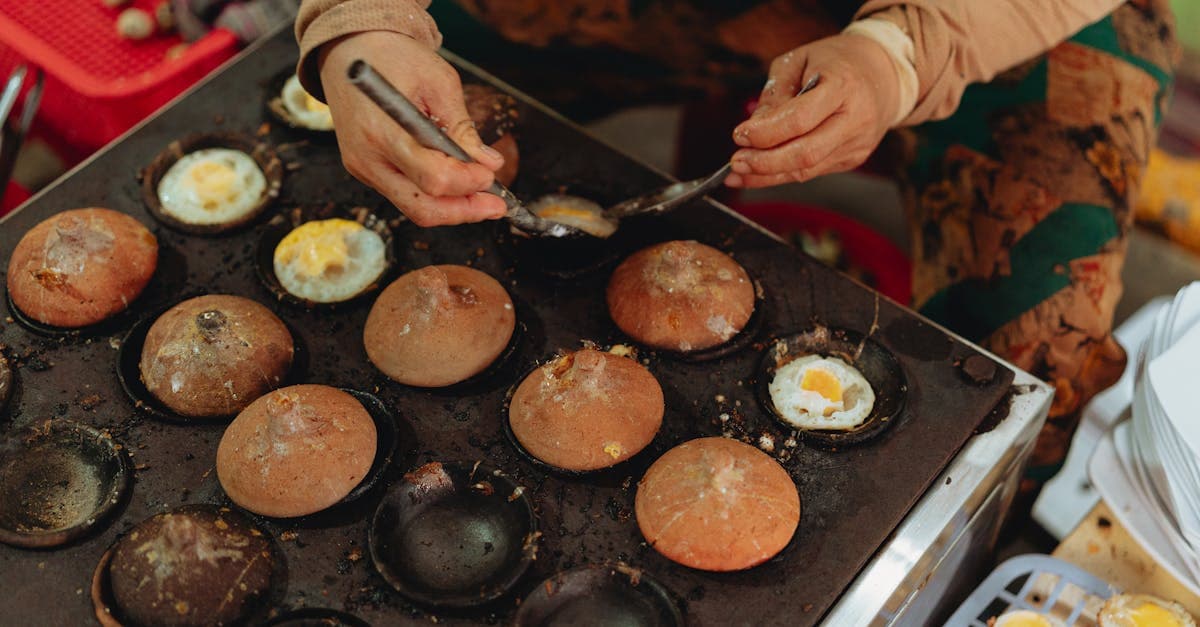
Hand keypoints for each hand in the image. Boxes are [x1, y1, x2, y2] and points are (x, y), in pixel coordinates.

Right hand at [319, 32, 506, 226]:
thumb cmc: (394, 58)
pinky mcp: (364, 169)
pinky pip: (403, 195)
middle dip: (464, 211)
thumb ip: (463, 127)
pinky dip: (433, 196)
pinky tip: (456, 185)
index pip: (432, 178)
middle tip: (496, 205)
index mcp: (384, 131)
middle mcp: (368, 158)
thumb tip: (489, 162)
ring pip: (413, 208)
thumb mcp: (439, 81)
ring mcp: (363, 167)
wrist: (350, 49)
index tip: (490, 174)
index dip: (467, 183)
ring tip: (482, 198)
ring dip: (451, 208)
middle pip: (421, 207)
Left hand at [727, 33, 900, 187]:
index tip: (739, 135)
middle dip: (765, 162)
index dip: (767, 132)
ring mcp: (857, 143)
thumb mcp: (799, 61)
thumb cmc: (836, 62)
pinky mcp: (853, 158)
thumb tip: (753, 129)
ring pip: (807, 170)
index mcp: (843, 85)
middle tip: (736, 163)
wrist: (884, 74)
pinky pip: (812, 172)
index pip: (801, 118)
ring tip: (738, 174)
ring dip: (768, 176)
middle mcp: (855, 118)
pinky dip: (782, 175)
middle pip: (806, 152)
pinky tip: (758, 174)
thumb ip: (775, 93)